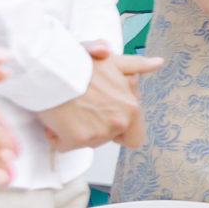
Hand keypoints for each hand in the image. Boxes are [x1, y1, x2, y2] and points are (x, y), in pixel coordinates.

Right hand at [39, 42, 163, 152]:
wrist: (51, 69)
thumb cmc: (79, 65)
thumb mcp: (112, 61)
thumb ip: (136, 65)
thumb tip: (157, 63)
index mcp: (131, 108)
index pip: (134, 138)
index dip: (119, 133)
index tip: (104, 120)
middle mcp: (119, 122)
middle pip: (106, 139)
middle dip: (93, 127)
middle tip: (80, 108)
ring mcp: (99, 132)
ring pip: (85, 142)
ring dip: (74, 131)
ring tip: (67, 110)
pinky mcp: (77, 139)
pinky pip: (64, 145)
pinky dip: (57, 136)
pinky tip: (55, 119)